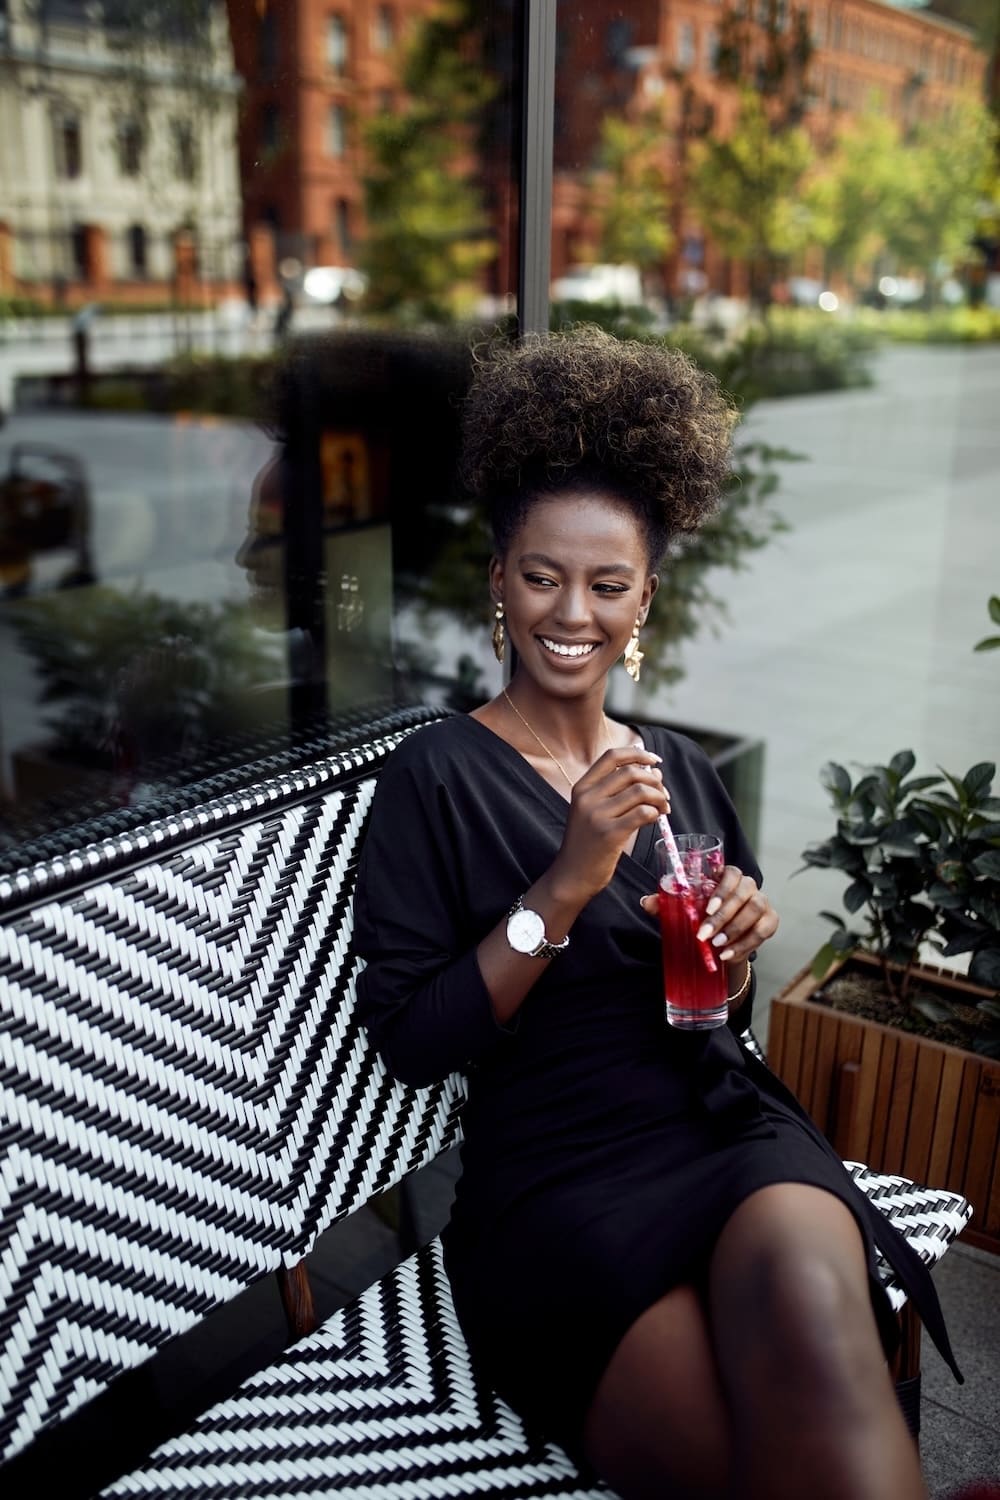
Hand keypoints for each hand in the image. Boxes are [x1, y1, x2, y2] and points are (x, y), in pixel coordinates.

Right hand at [548, 747, 669, 905]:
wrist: (572, 876)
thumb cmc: (588, 844)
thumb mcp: (593, 811)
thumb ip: (618, 792)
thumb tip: (654, 773)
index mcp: (582, 788)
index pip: (612, 756)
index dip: (637, 753)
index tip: (654, 760)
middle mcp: (587, 798)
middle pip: (630, 772)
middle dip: (654, 781)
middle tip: (663, 795)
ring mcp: (597, 816)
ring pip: (640, 792)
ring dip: (659, 798)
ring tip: (663, 809)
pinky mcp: (610, 835)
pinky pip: (643, 813)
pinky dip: (656, 813)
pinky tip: (657, 819)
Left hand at [642, 866, 778, 965]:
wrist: (721, 942)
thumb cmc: (702, 917)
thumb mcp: (683, 910)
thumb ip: (666, 904)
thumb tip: (646, 902)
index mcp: (728, 877)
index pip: (731, 873)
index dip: (722, 888)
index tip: (707, 907)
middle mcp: (749, 886)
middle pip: (744, 894)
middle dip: (723, 916)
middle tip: (704, 934)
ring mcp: (762, 903)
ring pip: (754, 911)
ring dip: (734, 930)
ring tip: (716, 945)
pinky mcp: (770, 922)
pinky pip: (762, 931)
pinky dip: (744, 944)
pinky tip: (728, 954)